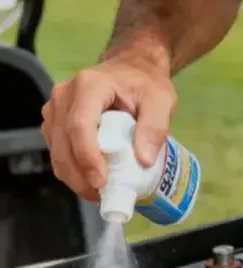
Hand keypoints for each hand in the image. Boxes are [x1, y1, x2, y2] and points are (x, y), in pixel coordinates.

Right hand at [41, 56, 176, 201]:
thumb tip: (144, 161)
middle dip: (80, 176)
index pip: (80, 126)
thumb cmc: (146, 84)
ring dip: (74, 177)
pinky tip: (91, 182)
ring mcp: (55, 109)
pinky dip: (72, 171)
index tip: (101, 182)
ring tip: (100, 194)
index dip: (87, 157)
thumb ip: (155, 128)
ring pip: (57, 151)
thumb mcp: (161, 101)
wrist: (132, 69)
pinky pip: (58, 151)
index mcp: (89, 86)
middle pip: (63, 143)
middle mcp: (64, 96)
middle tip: (102, 198)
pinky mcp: (55, 122)